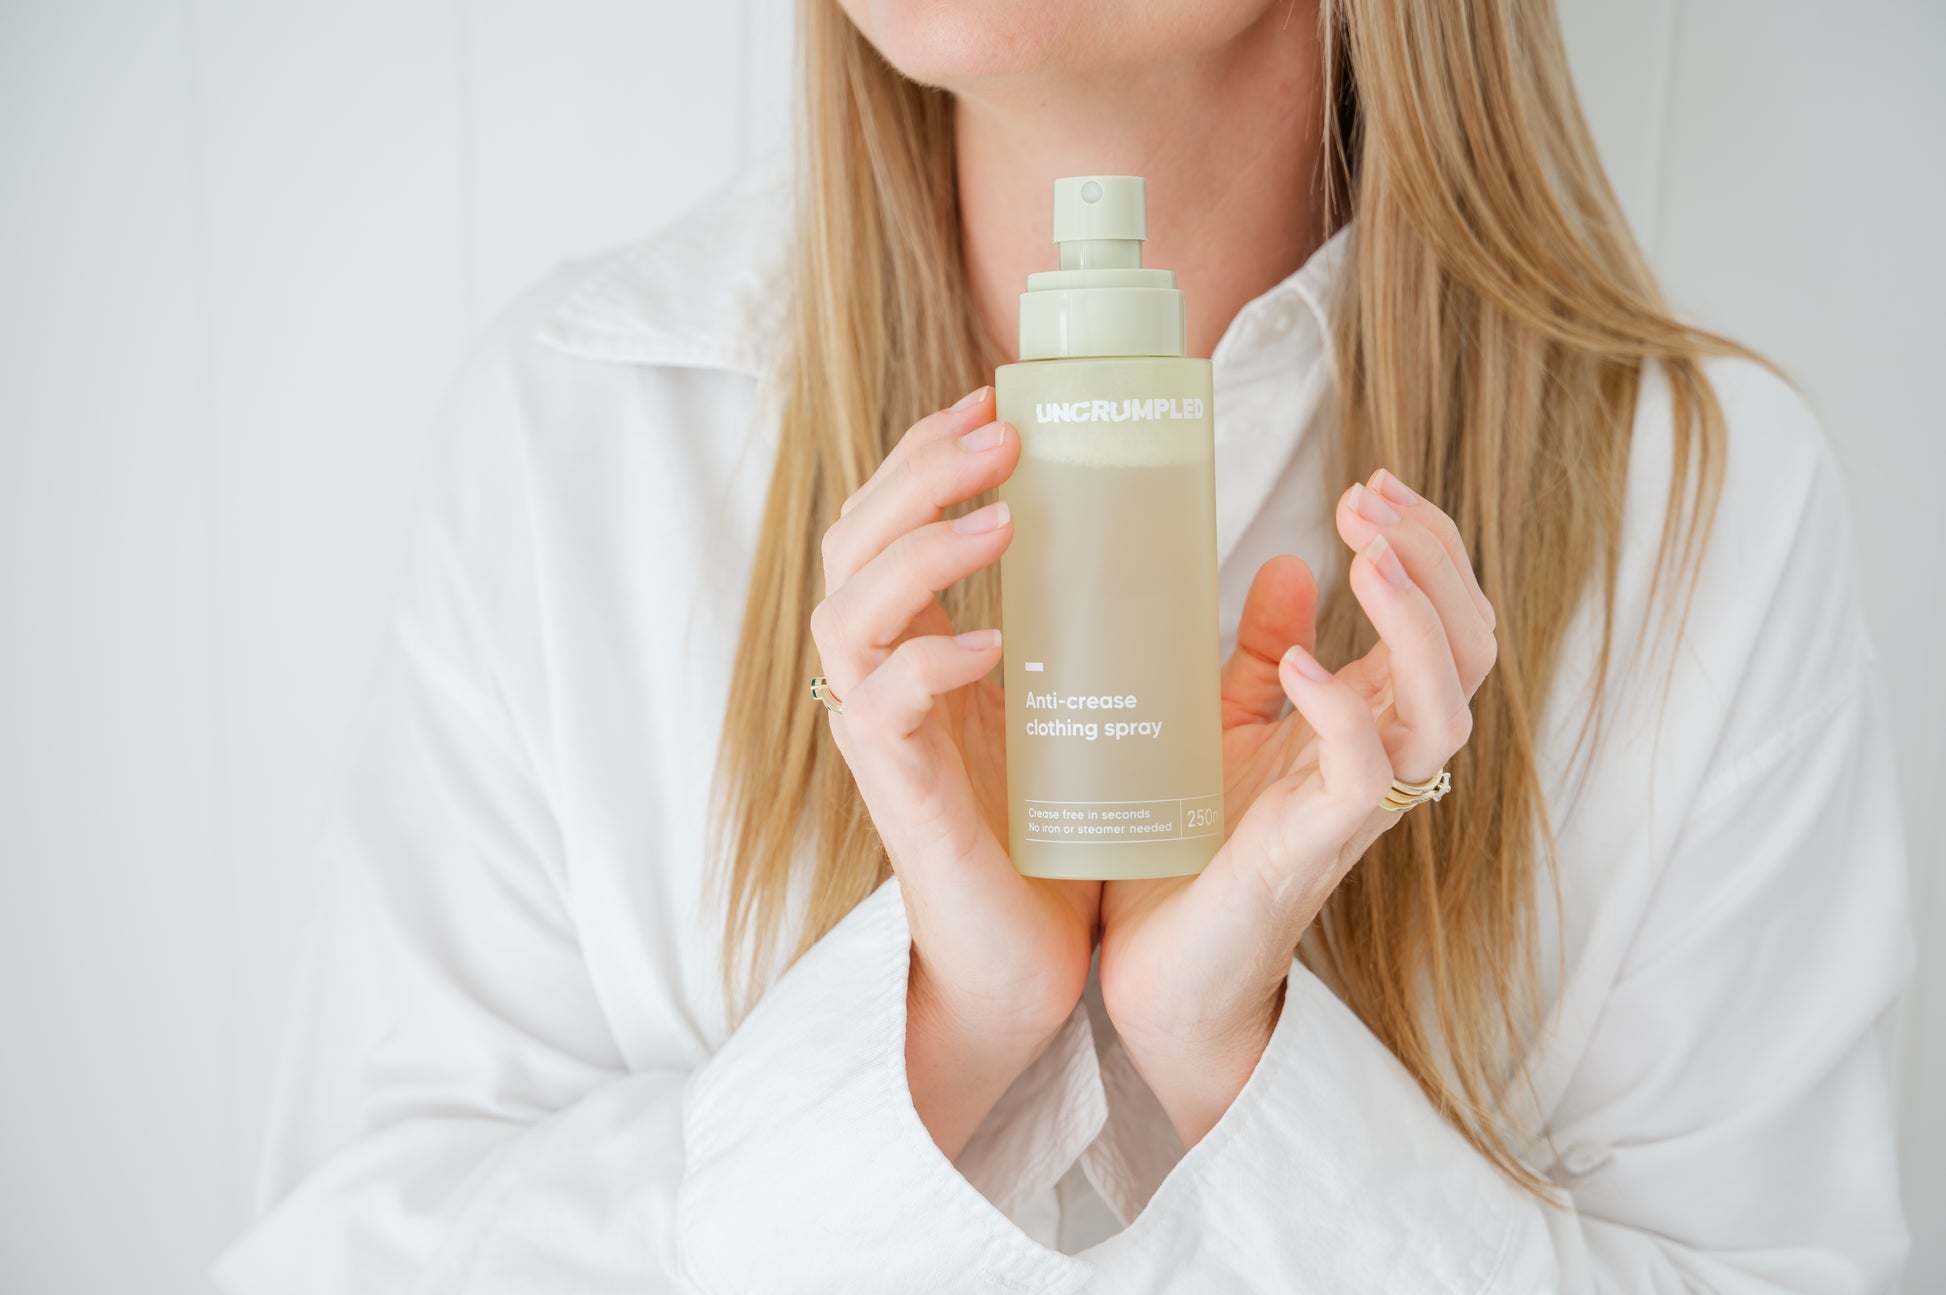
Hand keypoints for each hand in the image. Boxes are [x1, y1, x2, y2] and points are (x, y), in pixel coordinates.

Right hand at [812, 386, 1099, 1158]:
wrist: (1030, 963)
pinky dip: (927, 669)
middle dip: (917, 476)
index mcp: (923, 642)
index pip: (889, 520)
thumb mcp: (1096, 703)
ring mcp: (883, 738)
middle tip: (1000, 436)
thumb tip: (1253, 553)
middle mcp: (885, 678)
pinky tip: (990, 647)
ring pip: (846, 618)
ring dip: (918, 556)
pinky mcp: (901, 801)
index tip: (996, 400)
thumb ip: (1142, 628)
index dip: (926, 452)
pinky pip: (881, 714)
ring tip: (998, 524)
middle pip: (851, 545)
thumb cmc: (1058, 828)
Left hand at [1096, 469, 1497, 1147]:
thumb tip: (1291, 562)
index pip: (1444, 617)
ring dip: (1415, 623)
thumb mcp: (1231, 725)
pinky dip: (1340, 711)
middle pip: (1469, 647)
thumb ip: (1267, 652)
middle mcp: (1384, 759)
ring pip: (1445, 708)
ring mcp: (1356, 807)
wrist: (1158, 968)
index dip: (1426, 545)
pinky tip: (1300, 665)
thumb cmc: (1197, 849)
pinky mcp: (1314, 848)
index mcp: (1370, 720)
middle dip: (1433, 560)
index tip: (1370, 482)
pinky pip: (1363, 776)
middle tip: (1369, 497)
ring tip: (1368, 555)